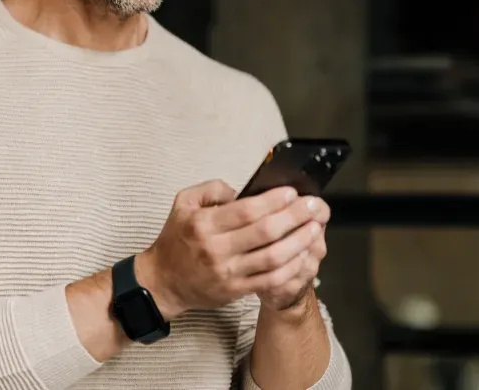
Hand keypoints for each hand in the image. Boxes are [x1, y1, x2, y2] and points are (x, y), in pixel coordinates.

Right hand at [136, 180, 327, 319]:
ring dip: (299, 242)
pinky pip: (271, 280)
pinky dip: (292, 267)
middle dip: (294, 217)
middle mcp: (215, 248)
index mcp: (202, 223)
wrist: (163, 280)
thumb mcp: (183, 203)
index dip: (273, 201)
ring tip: (315, 228)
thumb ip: (211, 189)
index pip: (245, 210)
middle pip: (265, 232)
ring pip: (273, 257)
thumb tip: (242, 191)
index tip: (292, 192)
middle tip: (314, 206)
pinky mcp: (235, 290)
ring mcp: (227, 272)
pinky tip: (303, 254)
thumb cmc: (176, 238)